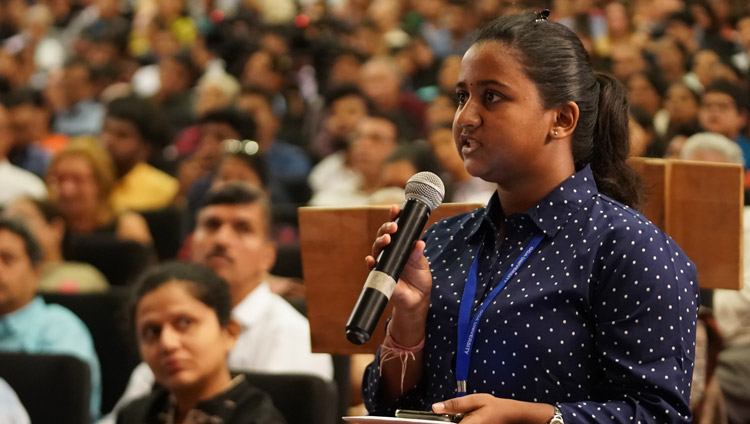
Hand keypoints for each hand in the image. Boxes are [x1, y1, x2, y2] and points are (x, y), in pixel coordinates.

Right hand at [365, 204, 432, 344]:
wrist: (416, 301)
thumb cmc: (420, 281)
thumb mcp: (422, 266)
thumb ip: (418, 255)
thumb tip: (419, 243)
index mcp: (402, 245)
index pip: (396, 228)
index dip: (394, 217)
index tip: (396, 209)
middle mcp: (391, 251)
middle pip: (383, 235)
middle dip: (386, 227)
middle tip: (393, 226)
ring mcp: (384, 262)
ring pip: (377, 248)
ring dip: (380, 241)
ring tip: (386, 239)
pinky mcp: (379, 275)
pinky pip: (372, 268)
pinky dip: (371, 263)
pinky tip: (371, 260)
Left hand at [432, 394, 554, 423]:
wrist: (511, 416)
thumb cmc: (496, 408)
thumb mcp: (475, 400)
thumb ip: (455, 404)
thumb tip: (435, 407)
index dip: (439, 422)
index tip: (436, 418)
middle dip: (448, 421)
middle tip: (455, 414)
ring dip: (455, 422)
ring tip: (463, 417)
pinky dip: (461, 423)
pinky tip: (465, 420)